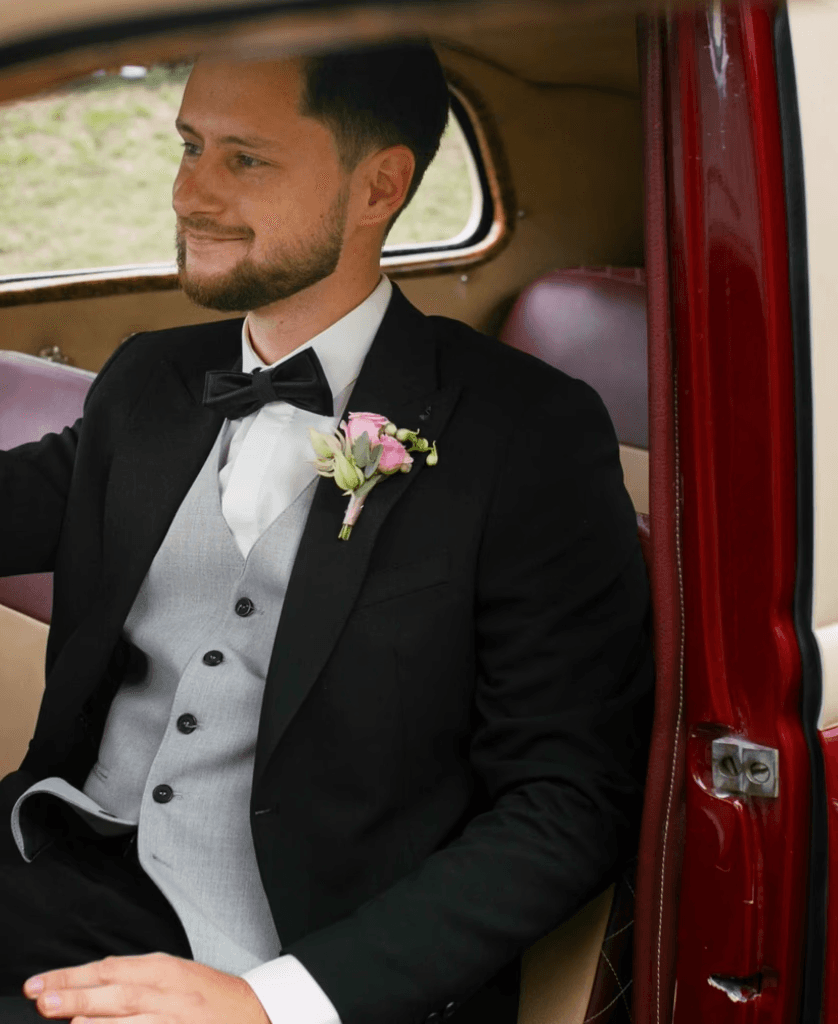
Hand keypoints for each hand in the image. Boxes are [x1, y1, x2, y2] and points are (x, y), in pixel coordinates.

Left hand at [23, 952, 270, 1023]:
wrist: (254, 1014)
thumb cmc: (210, 997)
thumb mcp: (175, 975)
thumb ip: (135, 978)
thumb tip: (87, 988)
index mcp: (165, 970)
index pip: (111, 968)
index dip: (74, 976)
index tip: (42, 984)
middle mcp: (169, 994)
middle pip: (117, 992)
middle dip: (78, 996)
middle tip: (45, 1000)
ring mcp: (174, 1020)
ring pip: (131, 1018)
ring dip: (98, 1022)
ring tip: (69, 1022)